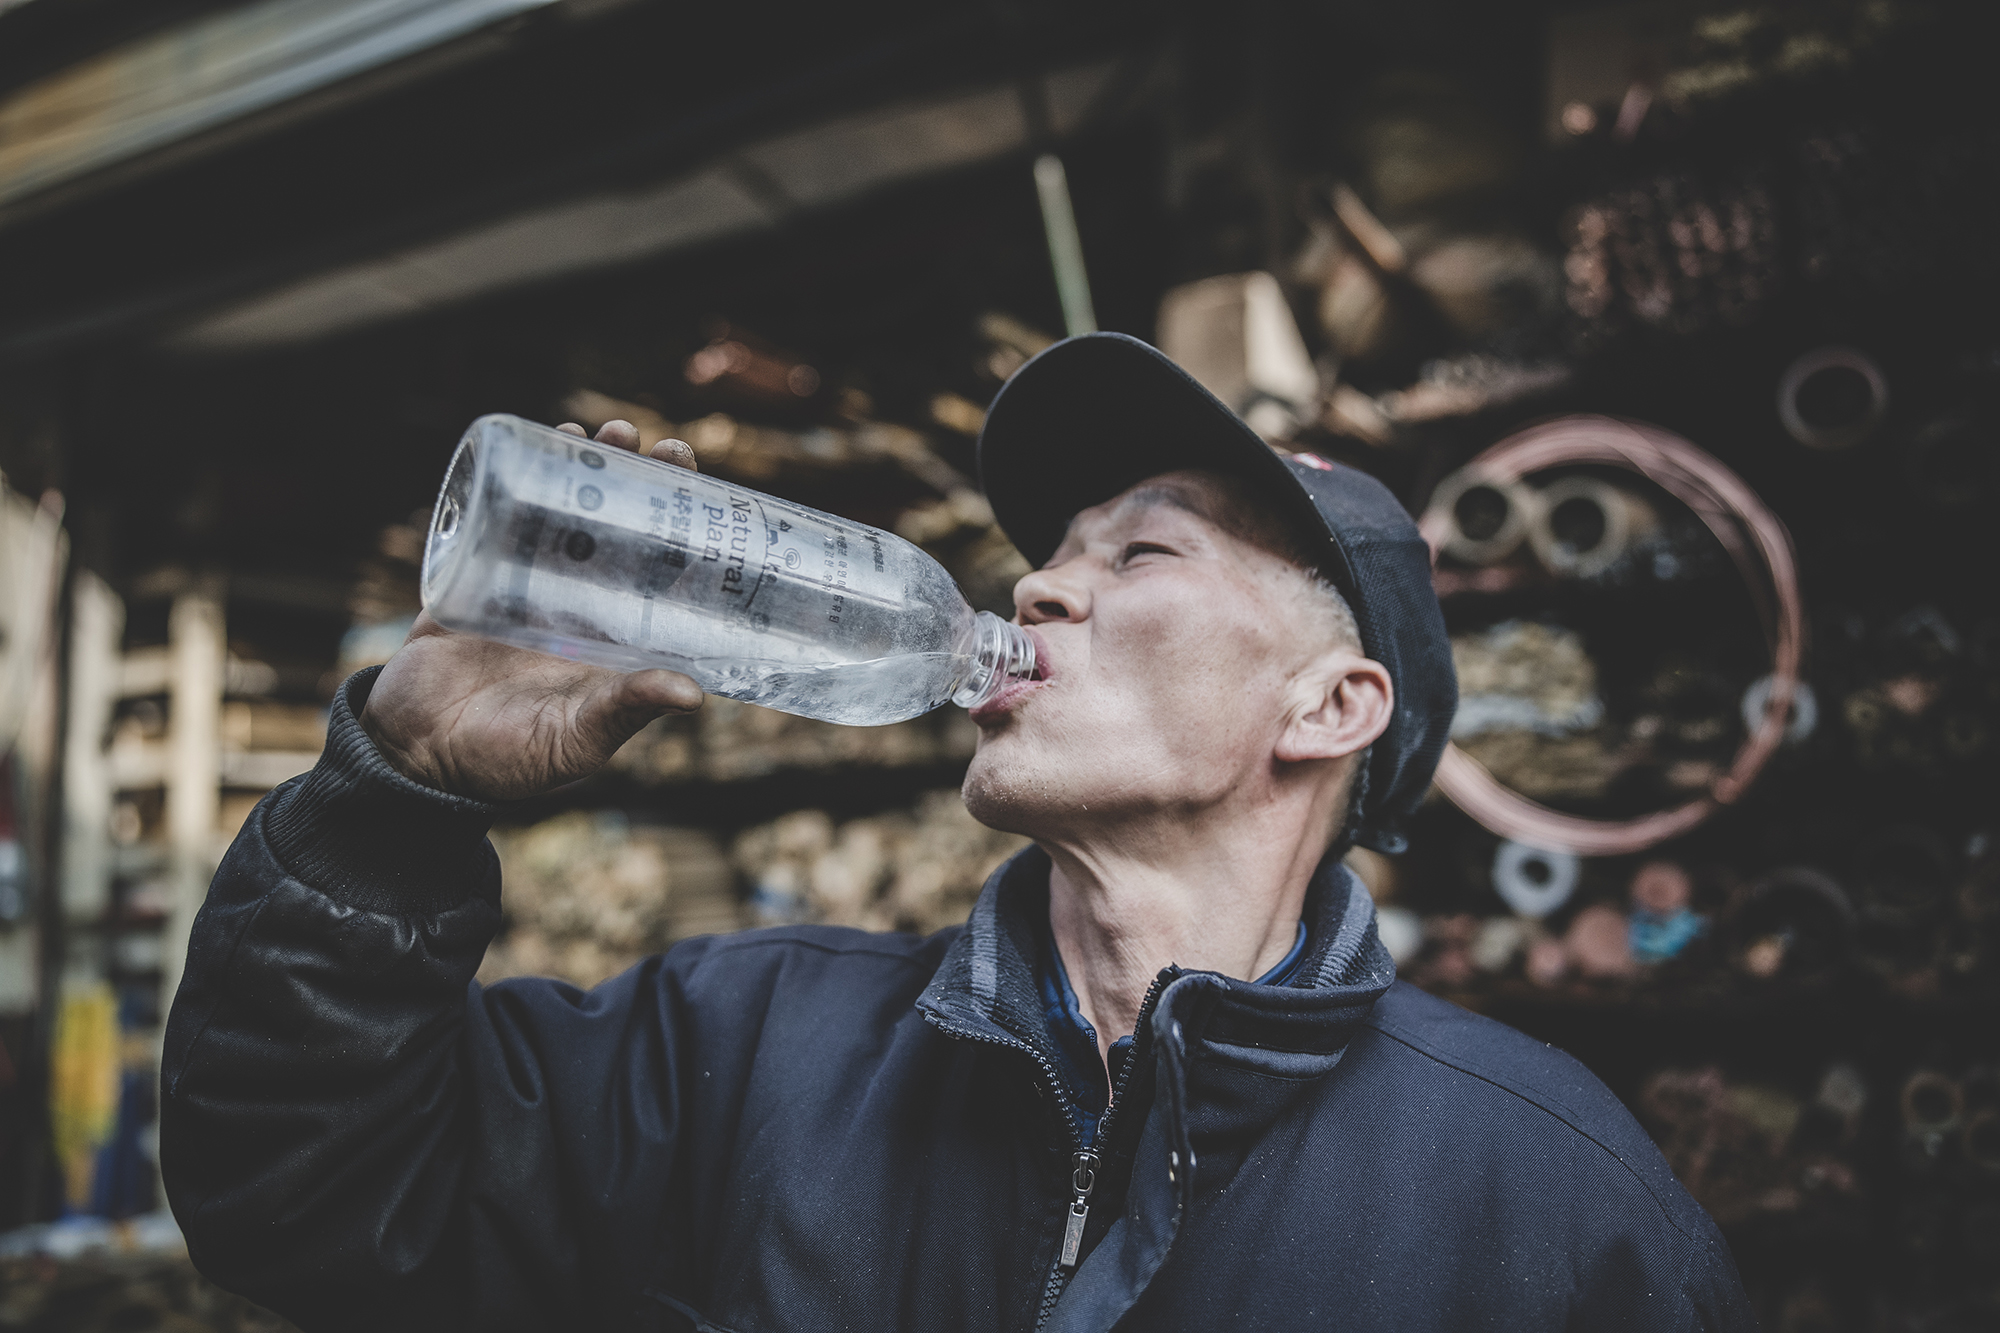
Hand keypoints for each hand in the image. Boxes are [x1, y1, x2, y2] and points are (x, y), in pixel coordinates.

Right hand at [359, 420, 702, 801]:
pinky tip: (532, 446)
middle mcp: (581, 606)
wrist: (414, 756)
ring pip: (567, 513)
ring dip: (586, 469)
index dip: (687, 529)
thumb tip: (693, 693)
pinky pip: (500, 516)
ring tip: (603, 432)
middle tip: (659, 445)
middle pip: (623, 529)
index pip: (666, 572)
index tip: (703, 487)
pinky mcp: (477, 575)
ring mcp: (528, 586)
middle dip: (641, 482)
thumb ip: (623, 712)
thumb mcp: (575, 739)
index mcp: (617, 639)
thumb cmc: (506, 760)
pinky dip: (515, 479)